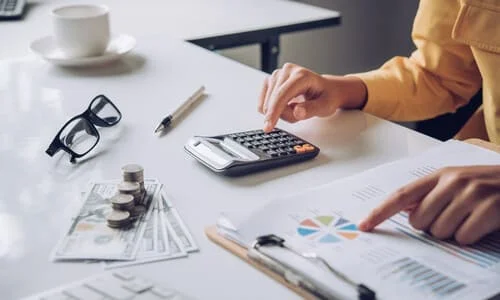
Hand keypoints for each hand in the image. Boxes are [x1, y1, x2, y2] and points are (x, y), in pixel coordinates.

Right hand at [258, 63, 367, 131]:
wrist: (325, 89)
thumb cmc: (326, 97)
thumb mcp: (326, 106)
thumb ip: (312, 109)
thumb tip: (297, 112)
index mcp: (302, 75)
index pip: (282, 94)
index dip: (274, 111)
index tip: (268, 127)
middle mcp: (287, 71)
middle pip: (273, 100)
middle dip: (282, 114)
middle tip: (299, 114)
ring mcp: (277, 74)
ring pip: (267, 102)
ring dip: (278, 112)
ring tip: (295, 107)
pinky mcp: (270, 80)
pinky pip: (263, 101)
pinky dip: (272, 109)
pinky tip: (285, 106)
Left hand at [359, 166, 499, 244]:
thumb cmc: (488, 186)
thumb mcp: (457, 183)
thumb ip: (431, 194)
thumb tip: (406, 212)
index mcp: (440, 175)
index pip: (402, 195)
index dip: (381, 211)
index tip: (365, 225)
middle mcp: (452, 181)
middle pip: (419, 221)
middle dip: (432, 227)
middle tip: (453, 217)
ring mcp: (471, 193)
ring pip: (440, 231)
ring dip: (454, 232)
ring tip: (470, 218)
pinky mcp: (489, 207)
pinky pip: (464, 237)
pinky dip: (471, 237)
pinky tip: (482, 224)